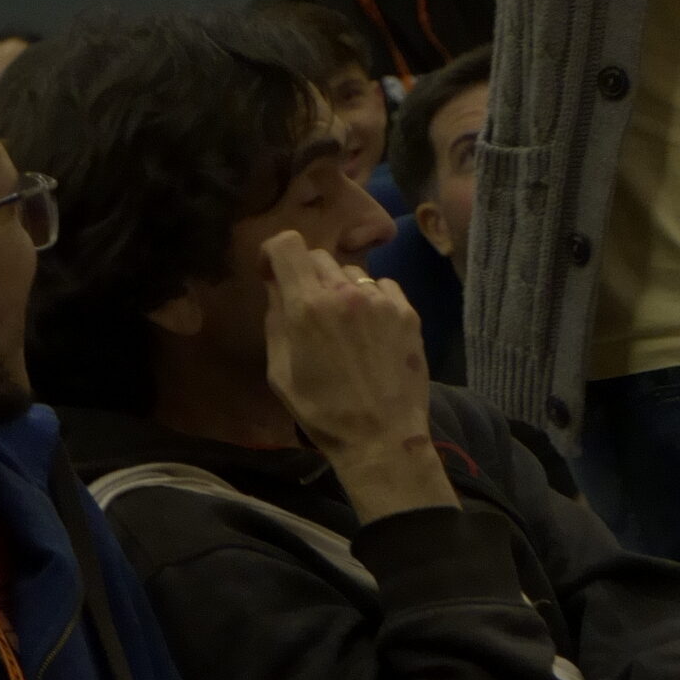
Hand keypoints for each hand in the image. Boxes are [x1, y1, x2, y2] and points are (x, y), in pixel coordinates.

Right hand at [261, 233, 455, 518]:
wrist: (381, 435)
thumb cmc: (322, 411)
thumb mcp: (281, 372)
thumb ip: (276, 320)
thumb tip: (275, 285)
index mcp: (307, 307)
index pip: (287, 244)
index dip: (274, 252)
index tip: (272, 272)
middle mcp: (345, 292)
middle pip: (319, 256)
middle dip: (306, 275)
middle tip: (308, 308)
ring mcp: (380, 299)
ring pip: (351, 272)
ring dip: (340, 289)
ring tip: (343, 326)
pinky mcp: (407, 310)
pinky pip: (382, 287)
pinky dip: (371, 299)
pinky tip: (370, 330)